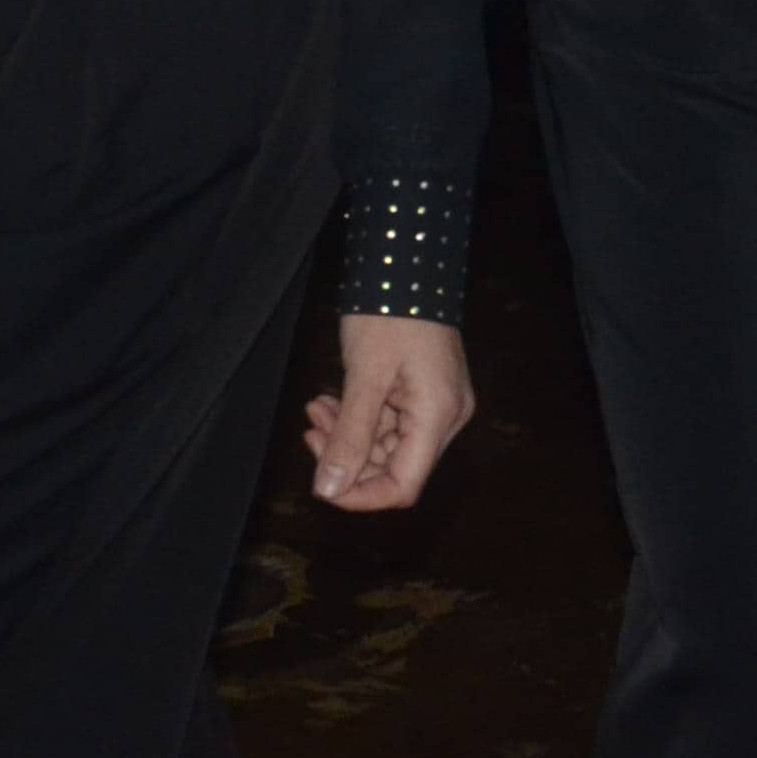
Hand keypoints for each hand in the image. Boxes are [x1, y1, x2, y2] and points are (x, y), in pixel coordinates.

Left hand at [303, 314, 474, 512]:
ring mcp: (437, 404)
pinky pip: (391, 421)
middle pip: (393, 466)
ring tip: (316, 409)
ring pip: (387, 444)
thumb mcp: (363, 377)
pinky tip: (332, 400)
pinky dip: (359, 417)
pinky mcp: (425, 391)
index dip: (360, 495)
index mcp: (438, 418)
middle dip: (348, 457)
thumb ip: (349, 437)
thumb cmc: (389, 313)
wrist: (408, 262)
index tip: (322, 485)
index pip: (402, 486)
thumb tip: (328, 489)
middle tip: (311, 430)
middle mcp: (446, 418)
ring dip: (348, 434)